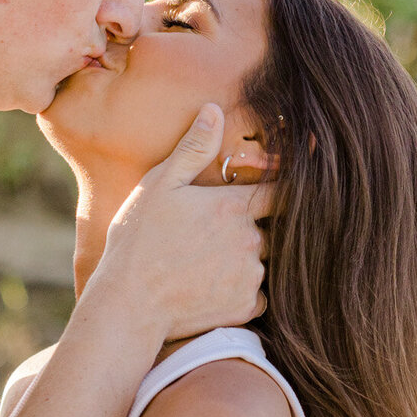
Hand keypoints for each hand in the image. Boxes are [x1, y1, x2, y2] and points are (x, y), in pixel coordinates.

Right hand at [99, 106, 269, 340]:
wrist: (129, 304)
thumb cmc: (138, 241)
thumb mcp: (158, 186)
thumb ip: (192, 149)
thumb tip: (213, 110)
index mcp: (234, 206)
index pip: (284, 190)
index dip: (285, 187)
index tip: (287, 187)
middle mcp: (251, 239)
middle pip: (272, 228)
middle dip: (253, 229)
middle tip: (215, 237)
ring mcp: (251, 275)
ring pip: (265, 262)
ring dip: (247, 260)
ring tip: (207, 265)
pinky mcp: (246, 307)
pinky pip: (259, 296)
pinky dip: (243, 291)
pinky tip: (212, 288)